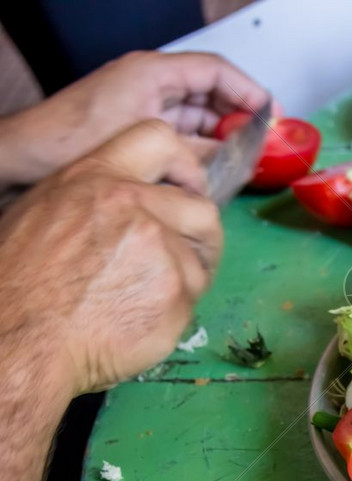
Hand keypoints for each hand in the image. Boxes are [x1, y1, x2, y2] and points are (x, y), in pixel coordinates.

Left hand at [0, 50, 270, 185]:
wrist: (26, 159)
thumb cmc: (75, 140)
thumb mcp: (150, 140)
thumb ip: (199, 147)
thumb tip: (237, 155)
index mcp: (154, 73)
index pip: (216, 72)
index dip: (249, 92)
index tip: (272, 115)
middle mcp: (152, 84)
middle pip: (211, 94)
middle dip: (240, 117)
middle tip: (264, 143)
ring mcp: (144, 105)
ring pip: (198, 117)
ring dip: (222, 137)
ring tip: (244, 160)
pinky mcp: (138, 126)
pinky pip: (181, 134)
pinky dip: (201, 149)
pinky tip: (215, 168)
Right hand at [0, 119, 222, 394]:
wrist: (16, 342)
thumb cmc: (18, 284)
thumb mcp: (46, 213)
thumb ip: (98, 197)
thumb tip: (139, 198)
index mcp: (98, 179)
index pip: (160, 138)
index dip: (185, 166)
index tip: (189, 190)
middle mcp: (134, 206)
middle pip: (202, 209)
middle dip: (204, 237)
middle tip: (193, 258)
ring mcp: (160, 249)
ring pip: (199, 262)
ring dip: (185, 281)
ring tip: (146, 300)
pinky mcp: (176, 291)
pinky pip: (193, 300)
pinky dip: (174, 314)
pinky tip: (139, 323)